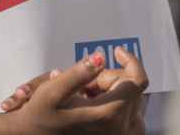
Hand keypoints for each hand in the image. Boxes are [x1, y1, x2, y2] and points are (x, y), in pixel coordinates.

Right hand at [2, 47, 147, 133]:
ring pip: (132, 102)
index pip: (137, 81)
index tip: (116, 51)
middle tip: (85, 83)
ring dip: (114, 92)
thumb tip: (100, 58)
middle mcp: (121, 130)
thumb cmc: (41, 117)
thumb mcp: (53, 91)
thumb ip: (79, 73)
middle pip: (131, 89)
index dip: (130, 61)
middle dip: (111, 79)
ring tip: (88, 95)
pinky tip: (94, 105)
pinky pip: (129, 117)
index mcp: (108, 114)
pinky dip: (116, 105)